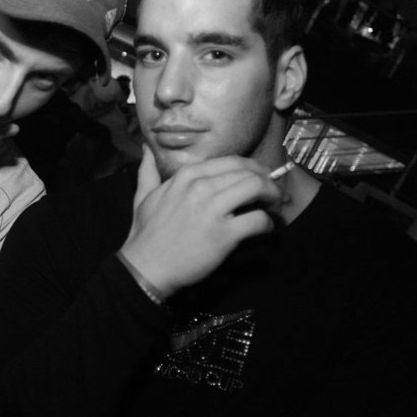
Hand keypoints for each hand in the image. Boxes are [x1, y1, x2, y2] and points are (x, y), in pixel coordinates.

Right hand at [119, 146, 283, 296]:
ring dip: (273, 197)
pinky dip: (268, 223)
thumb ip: (147, 171)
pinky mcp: (223, 234)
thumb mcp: (142, 197)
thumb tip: (147, 149)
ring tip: (274, 207)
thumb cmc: (145, 234)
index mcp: (186, 176)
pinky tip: (266, 229)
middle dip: (267, 181)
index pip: (231, 161)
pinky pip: (258, 220)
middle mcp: (200, 187)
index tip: (259, 178)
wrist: (145, 267)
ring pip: (257, 188)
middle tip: (273, 193)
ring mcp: (212, 210)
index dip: (252, 169)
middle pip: (248, 173)